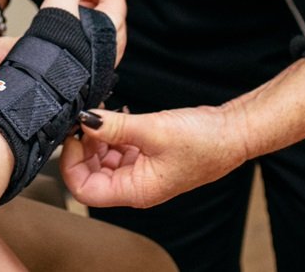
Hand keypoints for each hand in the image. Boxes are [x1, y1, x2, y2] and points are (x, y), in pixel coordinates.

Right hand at [40, 0, 126, 65]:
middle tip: (69, 7)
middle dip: (89, 6)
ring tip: (65, 27)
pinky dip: (83, 41)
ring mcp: (109, 58)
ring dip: (85, 24)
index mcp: (113, 22)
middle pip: (109, 13)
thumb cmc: (58, 43)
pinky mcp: (99, 71)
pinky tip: (66, 44)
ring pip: (102, 32)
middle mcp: (117, 42)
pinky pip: (95, 48)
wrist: (51, 78)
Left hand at [59, 105, 248, 208]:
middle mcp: (136, 186)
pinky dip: (113, 132)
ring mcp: (142, 171)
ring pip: (104, 159)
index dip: (71, 163)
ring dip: (98, 136)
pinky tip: (119, 115)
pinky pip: (119, 148)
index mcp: (136, 191)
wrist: (234, 132)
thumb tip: (85, 120)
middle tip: (87, 120)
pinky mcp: (147, 156)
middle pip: (91, 174)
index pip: (85, 190)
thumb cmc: (204, 141)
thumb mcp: (152, 130)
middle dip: (84, 146)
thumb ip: (115, 127)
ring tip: (104, 113)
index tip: (73, 135)